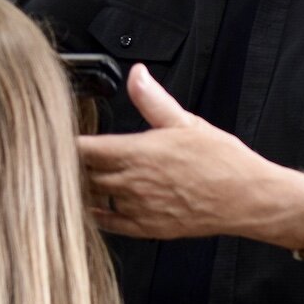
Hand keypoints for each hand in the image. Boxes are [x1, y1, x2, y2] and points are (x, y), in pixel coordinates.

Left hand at [78, 63, 283, 239]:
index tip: (57, 137)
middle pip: (82, 175)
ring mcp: (138, 209)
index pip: (83, 149)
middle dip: (71, 166)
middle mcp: (132, 183)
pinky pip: (109, 225)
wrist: (246, 198)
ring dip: (82, 189)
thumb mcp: (185, 121)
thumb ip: (152, 99)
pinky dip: (96, 216)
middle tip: (60, 157)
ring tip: (76, 178)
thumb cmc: (221, 161)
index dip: (66, 143)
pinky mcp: (147, 229)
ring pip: (92, 200)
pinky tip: (93, 206)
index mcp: (137, 153)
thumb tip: (136, 74)